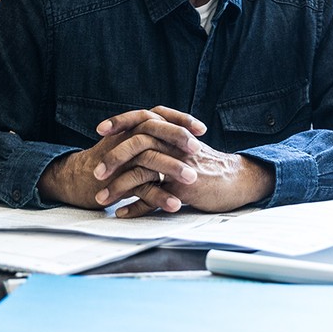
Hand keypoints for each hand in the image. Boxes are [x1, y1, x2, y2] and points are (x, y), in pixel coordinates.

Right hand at [37, 107, 204, 212]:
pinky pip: (140, 187)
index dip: (181, 120)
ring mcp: (121, 159)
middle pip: (155, 130)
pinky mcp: (116, 181)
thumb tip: (181, 134)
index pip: (159, 115)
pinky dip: (158, 196)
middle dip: (178, 139)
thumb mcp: (129, 143)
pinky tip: (174, 204)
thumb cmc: (110, 161)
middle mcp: (126, 138)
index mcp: (132, 127)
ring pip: (149, 159)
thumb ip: (151, 137)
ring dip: (172, 169)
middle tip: (198, 149)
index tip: (202, 129)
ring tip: (192, 180)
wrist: (78, 178)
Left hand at [96, 106, 274, 217]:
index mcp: (173, 132)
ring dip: (118, 187)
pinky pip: (154, 197)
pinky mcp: (184, 187)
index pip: (143, 118)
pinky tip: (123, 213)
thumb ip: (162, 142)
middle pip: (137, 143)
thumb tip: (135, 142)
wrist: (236, 180)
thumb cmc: (206, 166)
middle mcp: (175, 144)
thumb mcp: (184, 148)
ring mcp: (179, 165)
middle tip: (96, 173)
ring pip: (141, 172)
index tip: (99, 130)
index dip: (120, 121)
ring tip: (102, 199)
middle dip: (112, 158)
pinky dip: (136, 207)